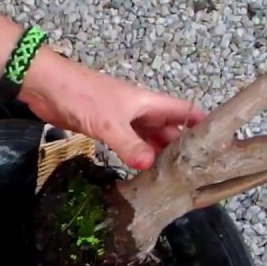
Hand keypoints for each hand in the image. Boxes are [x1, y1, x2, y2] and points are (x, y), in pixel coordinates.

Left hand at [20, 51, 204, 169]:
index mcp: (149, 103)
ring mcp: (124, 120)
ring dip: (160, 155)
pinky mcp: (107, 129)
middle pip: (170, 129)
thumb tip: (150, 165)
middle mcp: (141, 111)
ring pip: (150, 138)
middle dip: (183, 148)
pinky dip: (138, 156)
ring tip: (174, 179)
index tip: (220, 146)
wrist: (47, 86)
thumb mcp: (108, 122)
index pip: (185, 111)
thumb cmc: (81, 95)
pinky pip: (131, 144)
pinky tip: (143, 173)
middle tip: (196, 174)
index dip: (203, 124)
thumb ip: (129, 144)